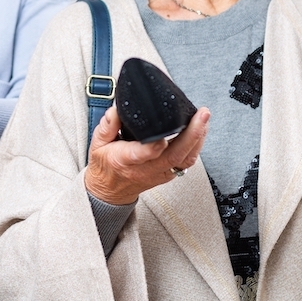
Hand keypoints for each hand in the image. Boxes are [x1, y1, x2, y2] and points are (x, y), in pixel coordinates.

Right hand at [83, 105, 210, 205]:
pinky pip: (186, 162)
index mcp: (125, 160)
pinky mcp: (168, 174)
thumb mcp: (97, 143)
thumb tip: (117, 109)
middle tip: (202, 115)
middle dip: (192, 134)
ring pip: (185, 160)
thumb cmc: (105, 166)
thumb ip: (107, 125)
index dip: (155, 146)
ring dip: (198, 139)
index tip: (164, 135)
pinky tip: (200, 132)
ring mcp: (159, 173)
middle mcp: (145, 169)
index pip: (143, 154)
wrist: (110, 191)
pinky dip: (195, 146)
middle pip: (174, 155)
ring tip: (204, 120)